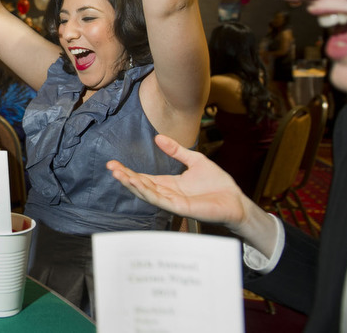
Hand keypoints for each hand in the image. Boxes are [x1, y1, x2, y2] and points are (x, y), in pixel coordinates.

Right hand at [107, 134, 249, 227]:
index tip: (114, 163)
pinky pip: (160, 200)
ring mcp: (172, 202)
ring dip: (131, 184)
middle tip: (110, 167)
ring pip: (146, 193)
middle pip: (140, 185)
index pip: (144, 178)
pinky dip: (146, 192)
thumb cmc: (218, 184)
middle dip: (124, 176)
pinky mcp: (180, 208)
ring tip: (118, 174)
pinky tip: (136, 183)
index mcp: (169, 184)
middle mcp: (167, 194)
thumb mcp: (195, 160)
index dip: (128, 171)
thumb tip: (158, 138)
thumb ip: (176, 150)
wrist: (235, 200)